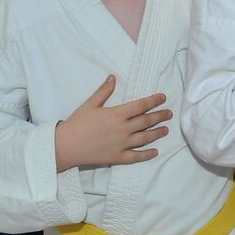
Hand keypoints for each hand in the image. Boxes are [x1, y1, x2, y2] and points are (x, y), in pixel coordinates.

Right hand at [54, 75, 170, 171]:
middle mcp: (123, 129)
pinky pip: (135, 157)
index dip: (154, 101)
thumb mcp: (90, 104)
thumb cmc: (76, 123)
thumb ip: (104, 91)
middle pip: (146, 121)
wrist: (64, 146)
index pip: (141, 105)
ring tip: (166, 130)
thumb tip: (113, 77)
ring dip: (157, 133)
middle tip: (169, 114)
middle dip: (160, 116)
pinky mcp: (117, 157)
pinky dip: (147, 155)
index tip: (163, 98)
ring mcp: (121, 144)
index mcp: (117, 114)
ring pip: (144, 138)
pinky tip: (155, 152)